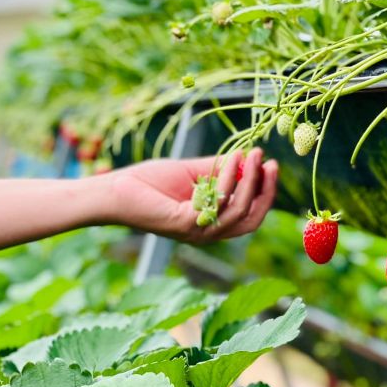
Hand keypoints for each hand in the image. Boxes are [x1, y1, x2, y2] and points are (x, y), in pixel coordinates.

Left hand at [104, 148, 277, 242]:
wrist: (116, 190)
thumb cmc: (149, 183)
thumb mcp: (192, 173)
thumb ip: (219, 170)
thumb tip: (248, 160)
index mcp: (210, 223)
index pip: (248, 215)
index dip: (264, 193)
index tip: (270, 165)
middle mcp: (207, 233)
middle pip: (250, 220)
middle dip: (265, 191)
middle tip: (270, 162)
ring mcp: (197, 232)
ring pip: (238, 212)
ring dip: (250, 181)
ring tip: (253, 154)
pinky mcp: (185, 225)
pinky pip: (218, 203)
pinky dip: (229, 179)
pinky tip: (231, 159)